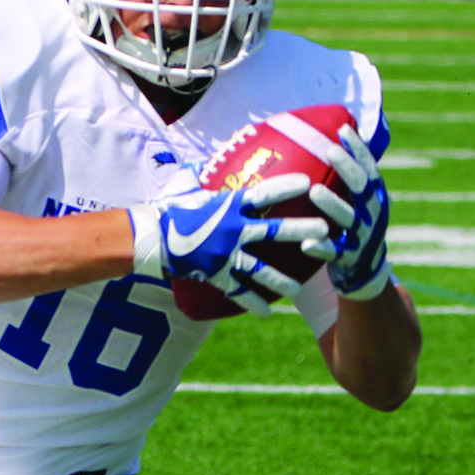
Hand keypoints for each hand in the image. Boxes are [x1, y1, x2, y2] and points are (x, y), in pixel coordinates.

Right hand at [131, 176, 329, 312]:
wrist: (149, 238)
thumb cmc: (170, 209)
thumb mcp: (188, 188)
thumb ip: (205, 177)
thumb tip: (207, 162)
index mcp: (228, 204)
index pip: (263, 193)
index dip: (286, 187)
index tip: (308, 183)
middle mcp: (232, 229)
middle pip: (275, 230)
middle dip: (302, 231)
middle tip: (325, 231)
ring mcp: (225, 254)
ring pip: (261, 269)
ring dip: (282, 280)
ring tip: (300, 289)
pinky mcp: (216, 274)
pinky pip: (238, 291)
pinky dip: (253, 302)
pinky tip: (268, 312)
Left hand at [303, 127, 391, 299]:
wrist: (365, 272)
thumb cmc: (355, 227)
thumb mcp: (359, 203)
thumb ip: (351, 178)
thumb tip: (335, 137)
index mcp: (376, 198)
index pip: (369, 169)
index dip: (358, 149)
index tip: (343, 129)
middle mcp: (374, 215)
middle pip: (363, 189)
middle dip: (348, 169)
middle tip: (330, 150)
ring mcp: (364, 238)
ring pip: (349, 219)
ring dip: (333, 205)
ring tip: (315, 191)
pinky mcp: (350, 260)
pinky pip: (335, 253)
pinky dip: (322, 248)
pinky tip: (306, 243)